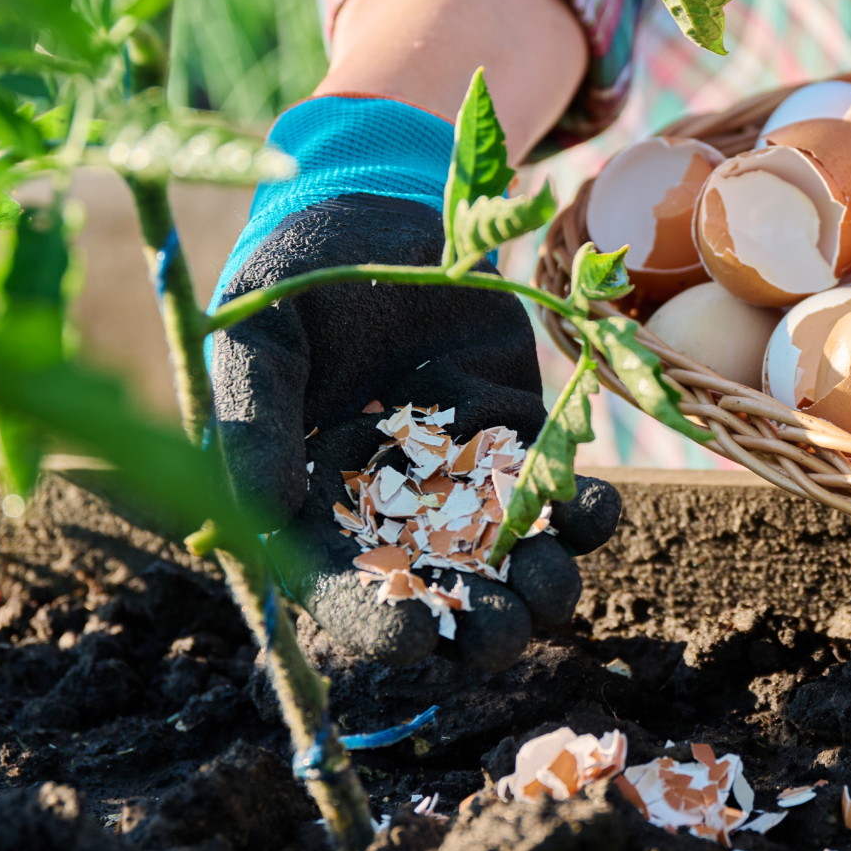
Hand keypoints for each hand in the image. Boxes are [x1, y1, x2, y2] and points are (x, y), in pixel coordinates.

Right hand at [208, 102, 620, 673]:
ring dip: (541, 583)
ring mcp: (468, 478)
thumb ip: (254, 425)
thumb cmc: (295, 278)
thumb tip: (262, 518)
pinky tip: (596, 506)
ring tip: (551, 576)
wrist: (376, 212)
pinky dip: (584, 513)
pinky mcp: (522, 437)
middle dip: (478, 624)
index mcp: (319, 510)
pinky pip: (560, 494)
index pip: (347, 593)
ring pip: (512, 560)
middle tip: (505, 626)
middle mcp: (398, 511)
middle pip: (444, 597)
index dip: (379, 626)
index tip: (414, 639)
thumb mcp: (258, 342)